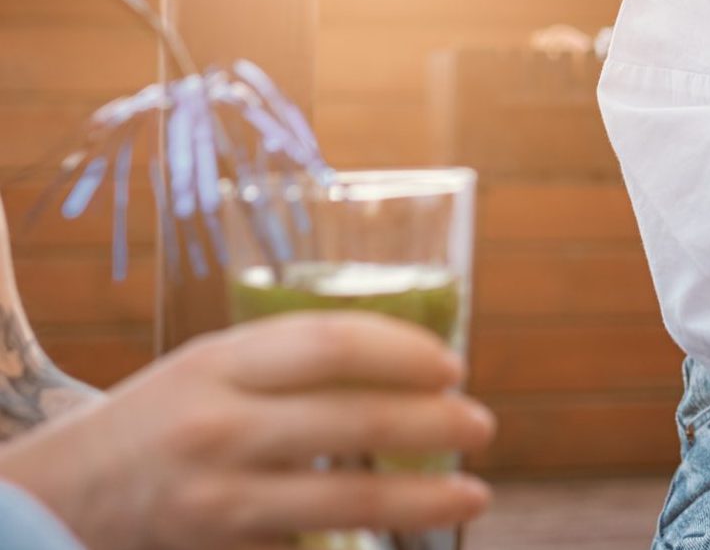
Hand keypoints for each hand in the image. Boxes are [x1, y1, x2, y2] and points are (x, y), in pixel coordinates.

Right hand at [0, 311, 495, 549]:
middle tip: (482, 425)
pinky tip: (404, 539)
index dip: (405, 352)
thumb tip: (415, 360)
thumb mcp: (215, 366)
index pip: (332, 343)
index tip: (452, 366)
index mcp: (220, 364)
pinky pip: (310, 549)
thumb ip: (295, 360)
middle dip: (435, 425)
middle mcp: (219, 430)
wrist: (64, 494)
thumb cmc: (165, 417)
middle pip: (355, 422)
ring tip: (473, 494)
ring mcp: (219, 502)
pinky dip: (365, 545)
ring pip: (346, 502)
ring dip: (422, 499)